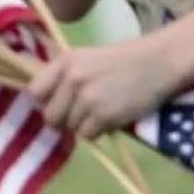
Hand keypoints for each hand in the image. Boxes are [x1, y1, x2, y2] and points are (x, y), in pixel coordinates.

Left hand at [29, 39, 177, 138]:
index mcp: (64, 62)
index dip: (45, 102)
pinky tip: (110, 119)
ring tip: (101, 112)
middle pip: (50, 116)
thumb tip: (41, 101)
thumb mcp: (85, 59)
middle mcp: (72, 79)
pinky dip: (97, 132)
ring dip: (83, 126)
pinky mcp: (104, 115)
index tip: (57, 103)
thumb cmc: (121, 61)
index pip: (35, 92)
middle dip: (63, 120)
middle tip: (80, 115)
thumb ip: (62, 76)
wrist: (158, 62)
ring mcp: (88, 98)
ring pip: (70, 128)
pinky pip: (88, 135)